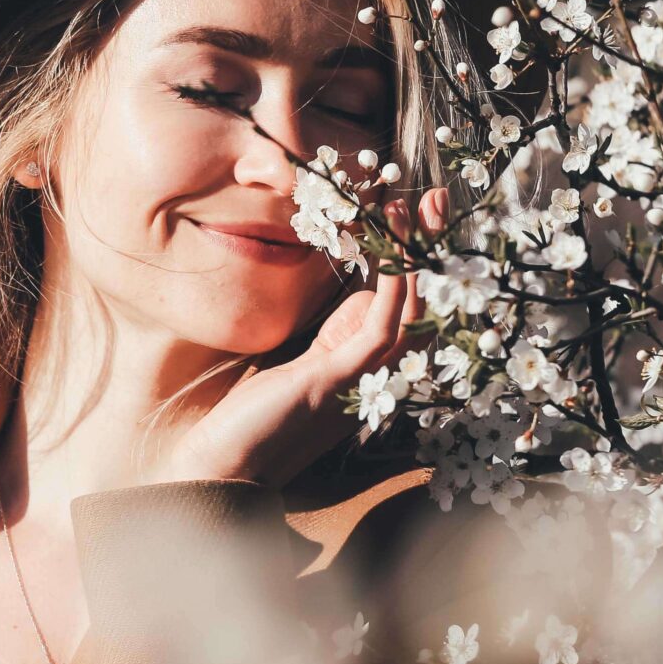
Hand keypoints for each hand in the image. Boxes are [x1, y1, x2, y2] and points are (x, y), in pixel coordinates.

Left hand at [155, 186, 446, 490]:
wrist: (229, 464)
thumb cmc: (259, 416)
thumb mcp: (303, 364)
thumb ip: (332, 336)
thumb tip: (350, 291)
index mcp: (368, 366)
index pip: (407, 304)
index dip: (417, 258)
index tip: (419, 213)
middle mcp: (378, 374)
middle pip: (421, 303)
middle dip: (429, 249)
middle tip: (433, 199)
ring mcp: (365, 381)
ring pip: (410, 313)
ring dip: (413, 259)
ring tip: (407, 210)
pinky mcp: (342, 383)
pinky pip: (381, 333)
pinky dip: (392, 295)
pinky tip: (392, 260)